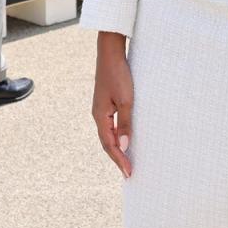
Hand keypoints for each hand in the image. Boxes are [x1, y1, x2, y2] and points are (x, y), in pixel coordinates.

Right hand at [92, 32, 133, 178]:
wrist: (110, 53)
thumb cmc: (118, 75)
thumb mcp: (126, 101)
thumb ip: (125, 124)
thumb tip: (124, 146)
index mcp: (100, 116)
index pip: (109, 145)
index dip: (119, 160)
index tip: (129, 173)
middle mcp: (98, 115)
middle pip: (106, 143)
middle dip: (117, 158)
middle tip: (128, 172)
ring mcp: (101, 109)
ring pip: (108, 134)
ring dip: (116, 148)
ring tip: (126, 160)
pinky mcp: (106, 102)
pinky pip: (110, 125)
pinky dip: (117, 136)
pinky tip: (124, 138)